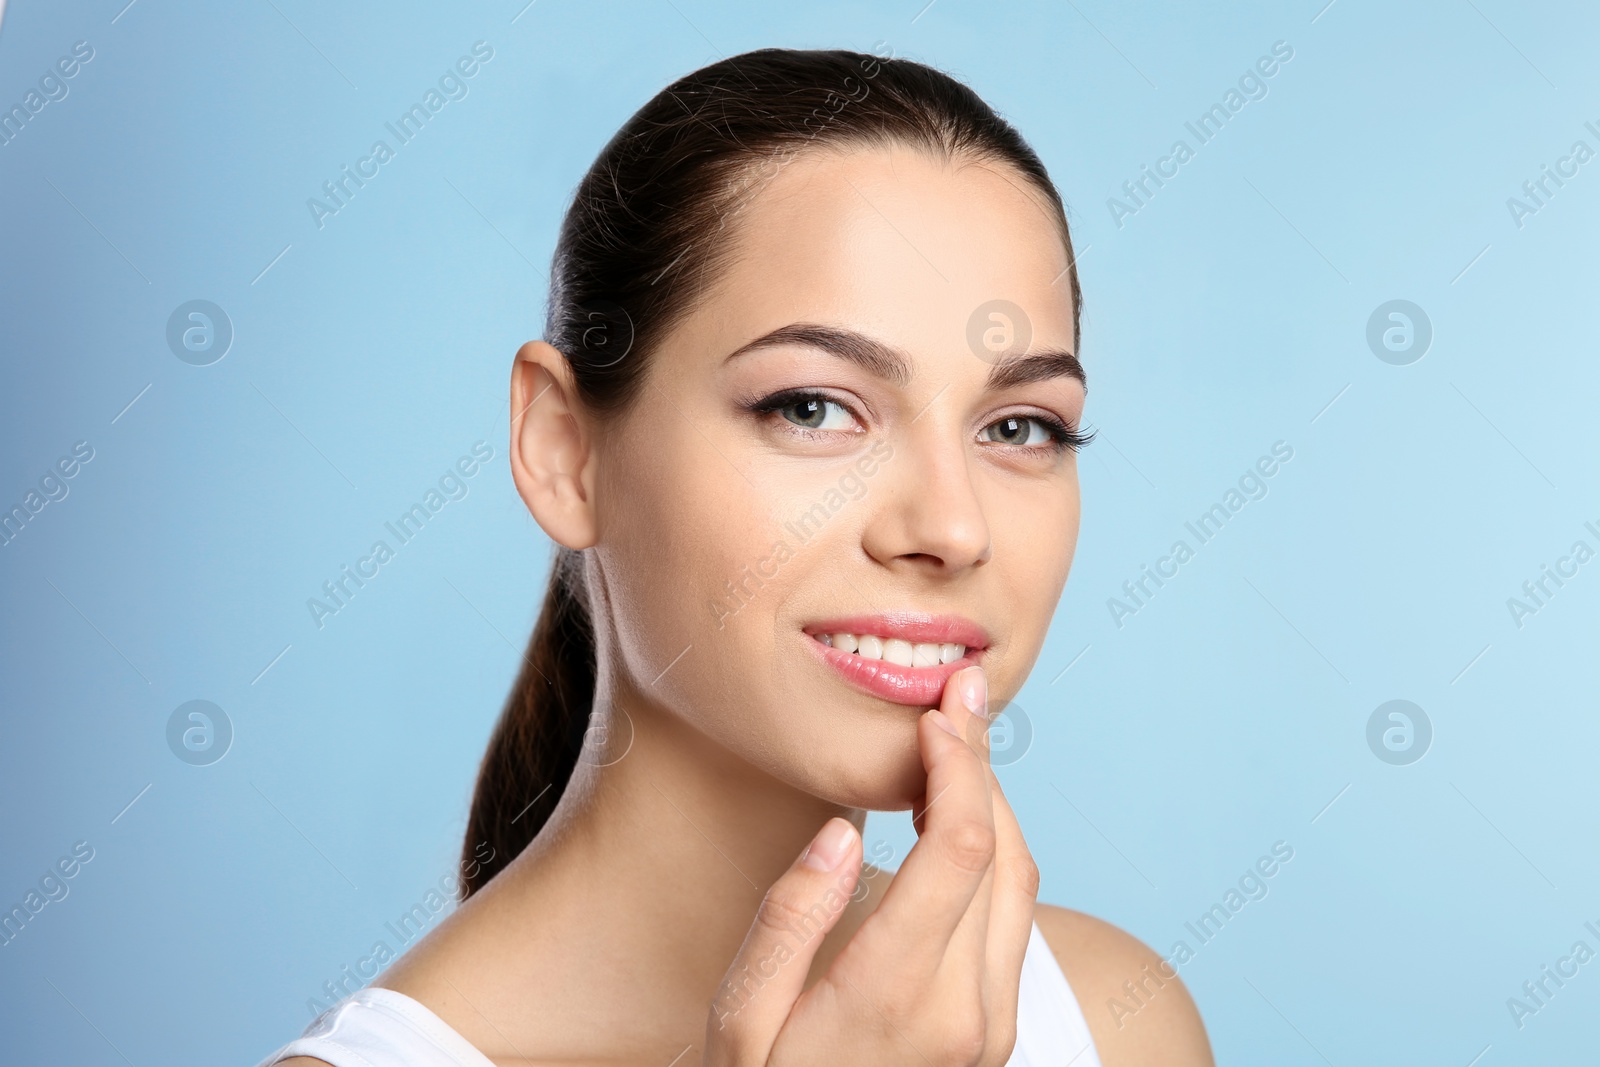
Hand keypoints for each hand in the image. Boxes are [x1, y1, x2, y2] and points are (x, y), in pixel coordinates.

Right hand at [702, 665, 1039, 1065]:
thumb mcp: (740, 1021)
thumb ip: (788, 923)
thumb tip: (838, 834)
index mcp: (901, 996)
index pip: (961, 847)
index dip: (959, 765)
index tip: (938, 712)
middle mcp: (968, 1012)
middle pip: (1006, 853)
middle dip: (984, 766)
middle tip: (959, 699)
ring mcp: (990, 1029)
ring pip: (1022, 884)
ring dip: (994, 807)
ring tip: (955, 746)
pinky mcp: (994, 1035)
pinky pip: (1013, 921)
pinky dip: (993, 856)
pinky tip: (954, 823)